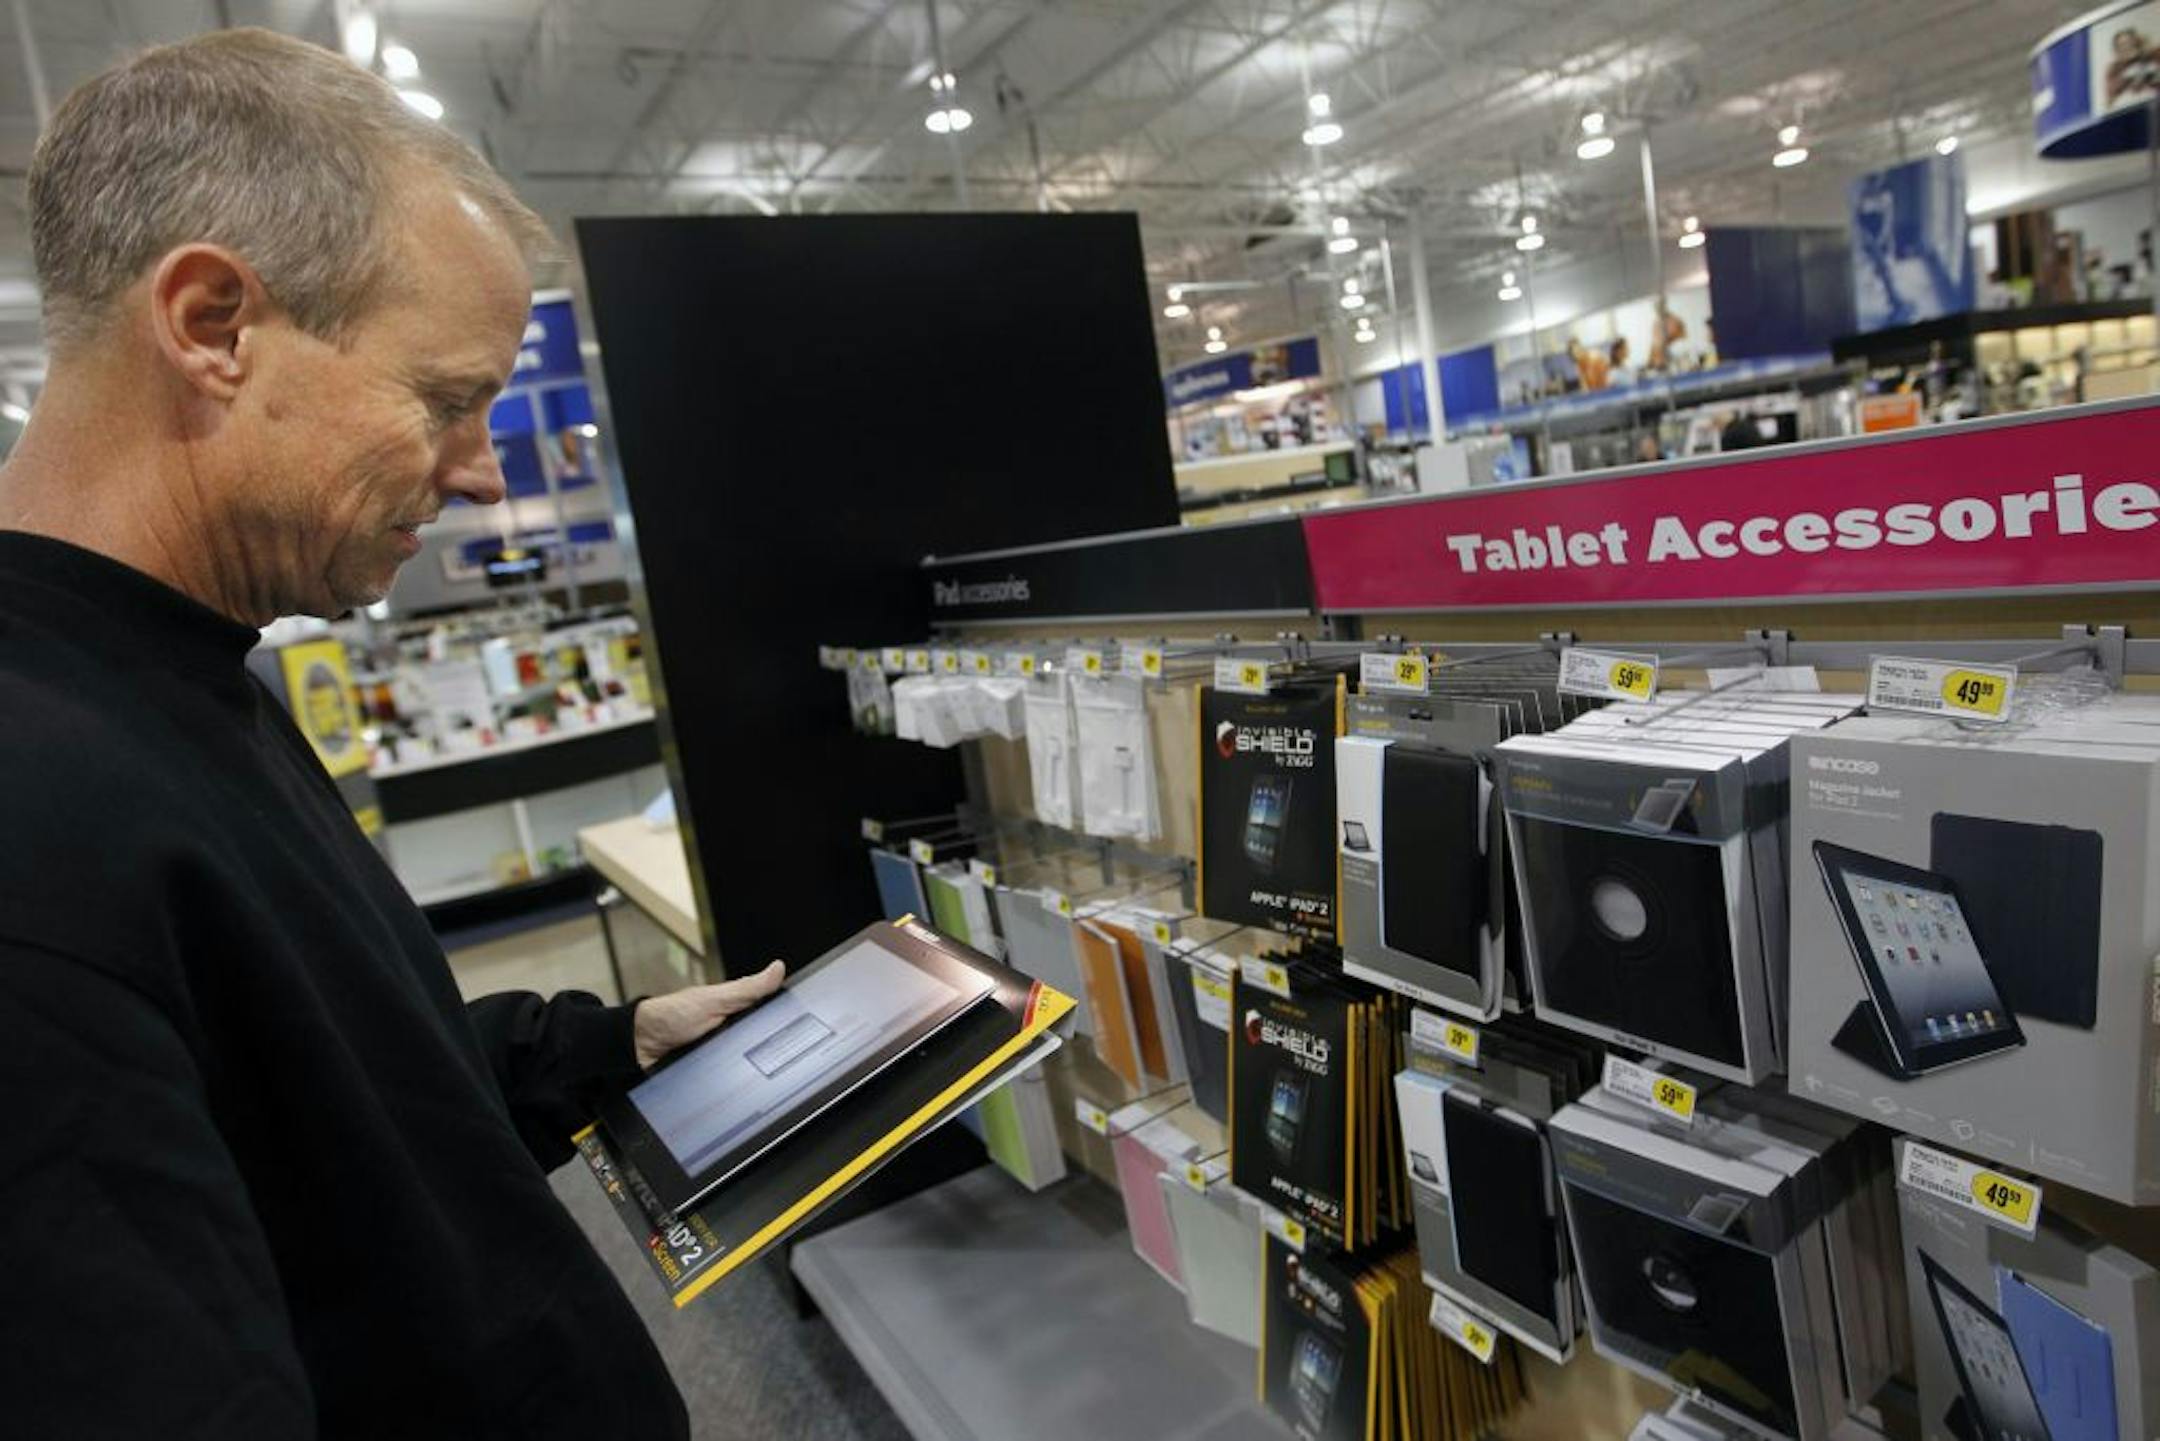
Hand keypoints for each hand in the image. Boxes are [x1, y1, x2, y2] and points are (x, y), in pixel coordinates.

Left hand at [632, 960, 785, 1069]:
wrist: (640, 1046)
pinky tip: (742, 1083)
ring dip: (752, 1066)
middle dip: (769, 1047)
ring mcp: (723, 1052)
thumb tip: (778, 968)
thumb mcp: (715, 999)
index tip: (801, 1024)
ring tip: (758, 1069)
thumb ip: (747, 988)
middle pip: (762, 1041)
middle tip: (774, 1051)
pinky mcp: (714, 1072)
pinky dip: (737, 1080)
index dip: (786, 1018)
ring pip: (749, 1061)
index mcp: (736, 1008)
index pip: (770, 1013)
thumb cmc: (671, 1016)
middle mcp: (731, 1029)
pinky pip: (732, 1077)